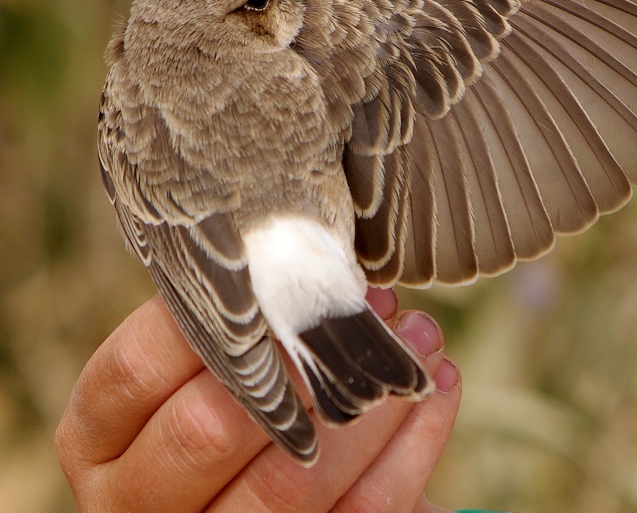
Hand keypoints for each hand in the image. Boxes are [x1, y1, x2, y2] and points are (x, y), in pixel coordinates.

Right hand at [56, 289, 461, 512]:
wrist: (258, 500)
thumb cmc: (232, 406)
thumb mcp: (199, 371)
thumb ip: (226, 325)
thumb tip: (306, 247)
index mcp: (100, 442)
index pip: (134, 371)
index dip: (209, 317)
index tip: (283, 268)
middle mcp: (136, 502)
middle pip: (208, 430)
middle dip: (303, 357)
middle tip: (372, 301)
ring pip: (289, 484)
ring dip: (370, 402)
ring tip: (421, 337)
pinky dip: (412, 449)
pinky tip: (438, 391)